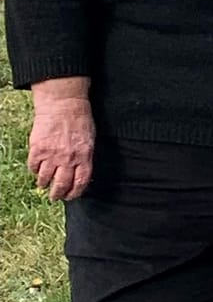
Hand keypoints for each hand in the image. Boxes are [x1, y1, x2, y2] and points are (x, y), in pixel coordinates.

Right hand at [27, 83, 94, 199]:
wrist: (63, 104)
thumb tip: (81, 174)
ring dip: (44, 184)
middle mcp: (68, 158)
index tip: (70, 196)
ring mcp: (52, 154)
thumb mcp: (90, 139)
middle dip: (57, 194)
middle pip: (61, 184)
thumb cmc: (80, 119)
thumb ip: (85, 157)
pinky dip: (34, 171)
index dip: (75, 193)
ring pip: (45, 178)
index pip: (81, 182)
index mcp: (84, 156)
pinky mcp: (38, 149)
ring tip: (44, 184)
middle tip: (55, 197)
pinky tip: (37, 170)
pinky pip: (33, 167)